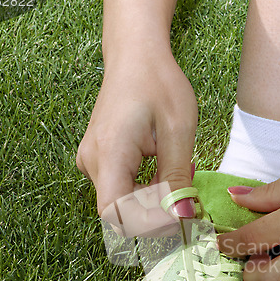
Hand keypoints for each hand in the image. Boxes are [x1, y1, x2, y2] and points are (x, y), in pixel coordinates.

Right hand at [76, 53, 197, 215]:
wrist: (135, 56)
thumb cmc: (158, 84)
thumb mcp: (177, 131)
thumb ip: (177, 177)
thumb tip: (182, 216)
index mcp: (109, 153)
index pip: (117, 212)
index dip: (148, 224)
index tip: (180, 216)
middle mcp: (92, 162)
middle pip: (120, 212)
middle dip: (157, 214)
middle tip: (187, 196)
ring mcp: (92, 162)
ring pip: (122, 203)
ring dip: (154, 202)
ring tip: (179, 177)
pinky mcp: (99, 160)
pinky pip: (121, 189)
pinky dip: (146, 190)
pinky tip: (165, 172)